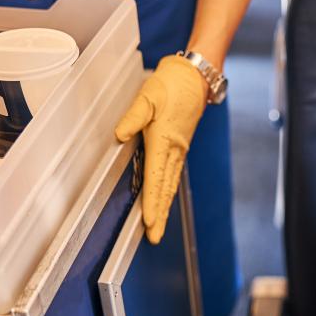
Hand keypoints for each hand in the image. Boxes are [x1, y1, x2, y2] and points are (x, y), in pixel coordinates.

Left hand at [115, 55, 208, 243]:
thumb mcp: (148, 95)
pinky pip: (173, 176)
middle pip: (165, 188)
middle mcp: (174, 150)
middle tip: (154, 237)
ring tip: (158, 228)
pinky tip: (164, 202)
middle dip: (160, 214)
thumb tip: (120, 134)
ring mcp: (179, 150)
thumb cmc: (171, 84)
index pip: (156, 177)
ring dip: (164, 207)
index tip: (149, 220)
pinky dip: (168, 192)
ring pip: (170, 185)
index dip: (152, 201)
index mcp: (165, 140)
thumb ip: (133, 116)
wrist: (195, 77)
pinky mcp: (180, 147)